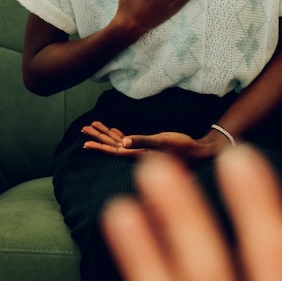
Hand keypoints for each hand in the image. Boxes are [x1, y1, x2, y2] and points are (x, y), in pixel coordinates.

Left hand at [81, 126, 231, 159]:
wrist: (198, 152)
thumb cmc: (182, 147)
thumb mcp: (163, 142)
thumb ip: (143, 143)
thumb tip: (122, 145)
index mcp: (137, 155)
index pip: (113, 150)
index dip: (99, 146)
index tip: (84, 143)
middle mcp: (137, 154)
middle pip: (112, 144)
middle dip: (98, 136)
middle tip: (82, 129)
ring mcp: (142, 150)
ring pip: (119, 141)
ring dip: (106, 133)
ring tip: (92, 125)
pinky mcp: (149, 145)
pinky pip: (129, 139)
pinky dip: (119, 133)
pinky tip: (114, 130)